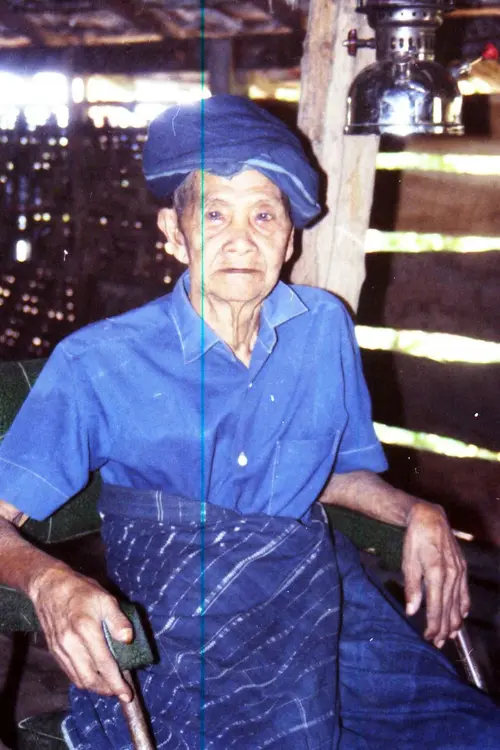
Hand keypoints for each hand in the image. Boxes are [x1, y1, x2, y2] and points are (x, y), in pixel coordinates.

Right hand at [30, 565, 133, 700]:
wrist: (49, 587)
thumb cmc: (81, 590)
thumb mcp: (105, 598)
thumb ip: (117, 620)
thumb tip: (128, 639)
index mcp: (86, 629)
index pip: (104, 664)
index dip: (117, 682)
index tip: (127, 694)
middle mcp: (71, 643)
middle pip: (89, 679)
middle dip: (107, 690)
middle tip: (120, 691)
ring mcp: (60, 649)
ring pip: (78, 679)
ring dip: (95, 687)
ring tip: (109, 686)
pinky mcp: (54, 650)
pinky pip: (69, 672)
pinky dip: (82, 679)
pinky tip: (93, 676)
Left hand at [402, 501, 468, 647]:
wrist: (430, 518)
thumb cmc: (415, 539)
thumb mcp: (408, 561)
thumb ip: (412, 587)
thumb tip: (411, 610)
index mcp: (436, 573)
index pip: (436, 607)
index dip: (433, 624)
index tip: (428, 637)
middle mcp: (451, 574)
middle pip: (449, 608)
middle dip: (443, 628)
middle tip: (438, 643)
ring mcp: (459, 571)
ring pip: (458, 603)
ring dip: (455, 621)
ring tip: (450, 636)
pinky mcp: (463, 568)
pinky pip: (465, 591)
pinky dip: (464, 605)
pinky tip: (462, 616)